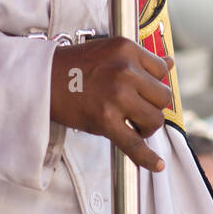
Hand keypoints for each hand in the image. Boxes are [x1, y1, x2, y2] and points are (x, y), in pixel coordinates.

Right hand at [49, 35, 173, 171]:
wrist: (41, 80)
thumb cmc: (74, 66)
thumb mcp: (109, 51)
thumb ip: (139, 59)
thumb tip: (171, 63)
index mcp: (126, 49)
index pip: (161, 70)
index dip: (152, 83)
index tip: (141, 90)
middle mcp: (125, 69)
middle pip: (163, 96)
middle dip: (152, 106)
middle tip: (134, 109)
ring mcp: (116, 95)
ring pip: (155, 119)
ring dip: (146, 126)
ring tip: (130, 123)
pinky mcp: (106, 120)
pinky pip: (135, 144)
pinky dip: (147, 158)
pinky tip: (157, 164)